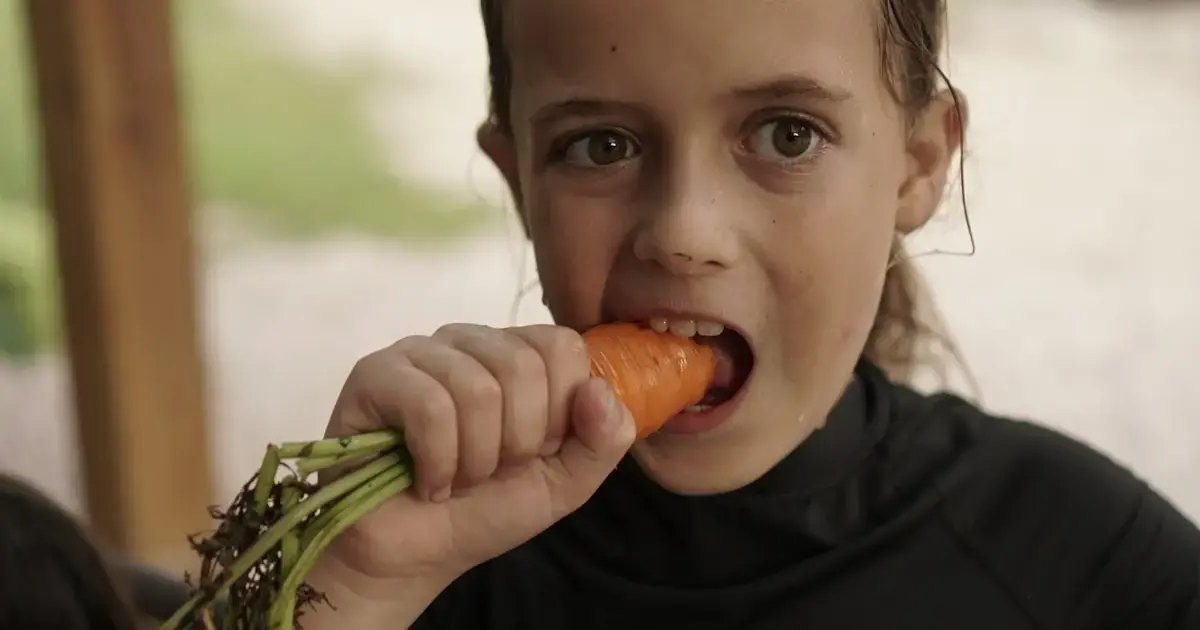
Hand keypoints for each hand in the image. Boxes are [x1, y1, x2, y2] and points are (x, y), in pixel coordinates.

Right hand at [318, 323, 634, 585]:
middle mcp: (470, 341)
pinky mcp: (375, 374)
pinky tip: (426, 482)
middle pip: (522, 364)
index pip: (561, 346)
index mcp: (517, 355)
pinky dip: (437, 461)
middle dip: (516, 442)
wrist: (414, 557)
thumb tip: (599, 390)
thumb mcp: (565, 482)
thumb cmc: (485, 511)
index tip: (534, 452)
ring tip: (457, 479)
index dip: (557, 412)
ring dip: (475, 459)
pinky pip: (428, 405)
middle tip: (491, 472)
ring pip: (476, 388)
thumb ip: (603, 440)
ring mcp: (419, 352)